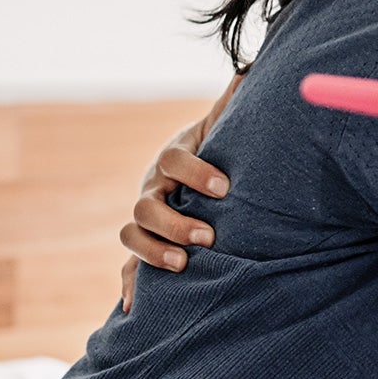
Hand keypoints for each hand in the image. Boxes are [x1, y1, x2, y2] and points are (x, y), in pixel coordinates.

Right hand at [119, 73, 241, 310]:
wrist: (188, 177)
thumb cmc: (212, 152)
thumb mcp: (220, 129)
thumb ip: (231, 105)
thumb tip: (251, 68)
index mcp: (171, 160)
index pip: (174, 160)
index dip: (195, 171)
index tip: (224, 188)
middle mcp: (151, 189)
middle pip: (146, 205)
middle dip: (174, 222)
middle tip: (208, 238)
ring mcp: (143, 220)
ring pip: (132, 235)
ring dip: (153, 252)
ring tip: (184, 266)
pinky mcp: (141, 247)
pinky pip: (127, 269)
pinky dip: (131, 287)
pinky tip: (137, 310)